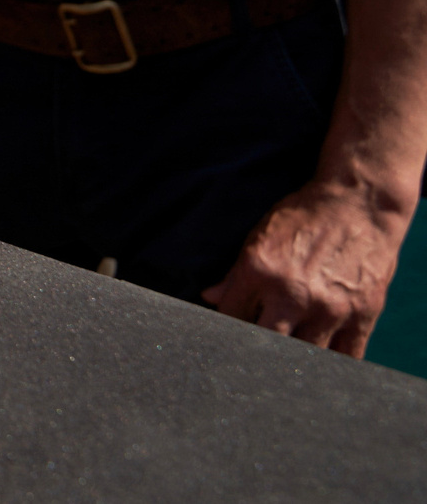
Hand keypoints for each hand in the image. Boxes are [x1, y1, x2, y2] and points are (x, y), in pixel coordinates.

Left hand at [205, 180, 409, 353]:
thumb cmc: (304, 217)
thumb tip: (208, 297)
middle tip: (253, 360)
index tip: (227, 338)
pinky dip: (333, 364)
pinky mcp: (362, 315)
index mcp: (259, 271)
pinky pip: (346, 357)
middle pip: (264, 343)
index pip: (231, 316)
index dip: (227, 330)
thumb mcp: (261, 236)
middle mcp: (293, 294)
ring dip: (294, 362)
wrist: (359, 204)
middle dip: (256, 353)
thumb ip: (235, 273)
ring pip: (304, 356)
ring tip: (286, 366)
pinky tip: (322, 365)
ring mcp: (330, 308)